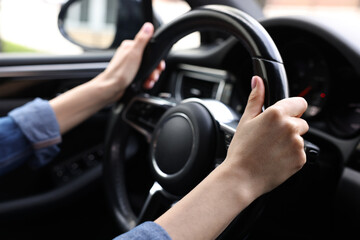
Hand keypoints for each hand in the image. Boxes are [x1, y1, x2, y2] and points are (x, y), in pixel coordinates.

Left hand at [100, 22, 164, 102]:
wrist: (111, 89)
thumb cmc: (120, 72)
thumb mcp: (134, 54)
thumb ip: (142, 40)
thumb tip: (148, 26)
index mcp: (130, 47)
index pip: (149, 49)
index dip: (156, 58)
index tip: (159, 66)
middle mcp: (130, 55)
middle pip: (150, 61)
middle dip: (154, 70)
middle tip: (154, 75)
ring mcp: (130, 66)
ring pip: (147, 70)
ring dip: (151, 77)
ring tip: (150, 81)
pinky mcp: (131, 75)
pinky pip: (143, 77)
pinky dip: (146, 81)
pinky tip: (146, 84)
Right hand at [224, 76, 308, 199]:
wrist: (242, 177)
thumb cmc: (241, 150)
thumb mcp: (245, 120)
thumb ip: (255, 98)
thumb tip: (257, 81)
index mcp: (277, 114)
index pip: (299, 103)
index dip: (291, 109)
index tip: (283, 116)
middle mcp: (290, 127)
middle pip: (300, 121)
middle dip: (289, 127)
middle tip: (270, 137)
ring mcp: (297, 144)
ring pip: (300, 138)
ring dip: (290, 141)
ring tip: (271, 149)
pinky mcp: (301, 159)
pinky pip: (300, 153)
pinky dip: (291, 155)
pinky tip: (276, 158)